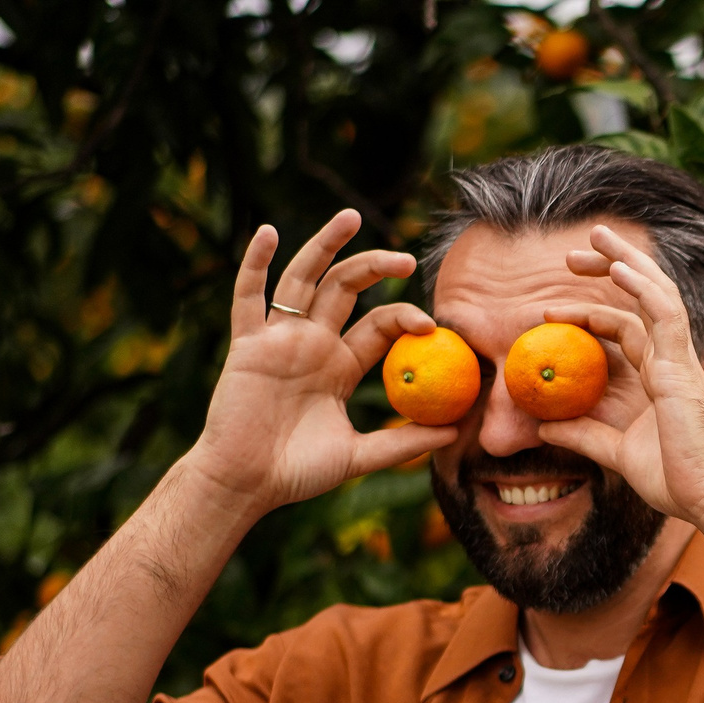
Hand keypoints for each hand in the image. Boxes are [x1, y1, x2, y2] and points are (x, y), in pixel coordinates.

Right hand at [185, 210, 456, 517]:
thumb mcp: (359, 456)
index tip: (432, 323)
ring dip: (324, 246)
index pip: (378, 326)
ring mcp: (279, 340)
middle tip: (406, 258)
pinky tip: (269, 233)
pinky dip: (255, 263)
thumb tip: (455, 434)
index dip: (404, 317)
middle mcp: (311, 344)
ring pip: (303, 280)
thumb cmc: (298, 472)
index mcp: (340, 366)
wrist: (248, 484)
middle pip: (345, 290)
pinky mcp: (248, 344)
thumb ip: (402, 443)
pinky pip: (248, 298)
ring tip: (350, 216)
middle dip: (374, 268)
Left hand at [539, 225, 703, 521]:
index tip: (551, 311)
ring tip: (595, 237)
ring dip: (626, 262)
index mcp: (662, 377)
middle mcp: (673, 361)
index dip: (592, 313)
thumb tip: (543, 427)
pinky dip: (641, 287)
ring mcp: (680, 361)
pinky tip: (618, 269)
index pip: (628, 328)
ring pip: (657, 294)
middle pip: (644, 298)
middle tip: (573, 254)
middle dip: (612, 269)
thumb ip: (583, 436)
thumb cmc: (676, 481)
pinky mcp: (682, 368)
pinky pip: (664, 314)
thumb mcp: (617, 454)